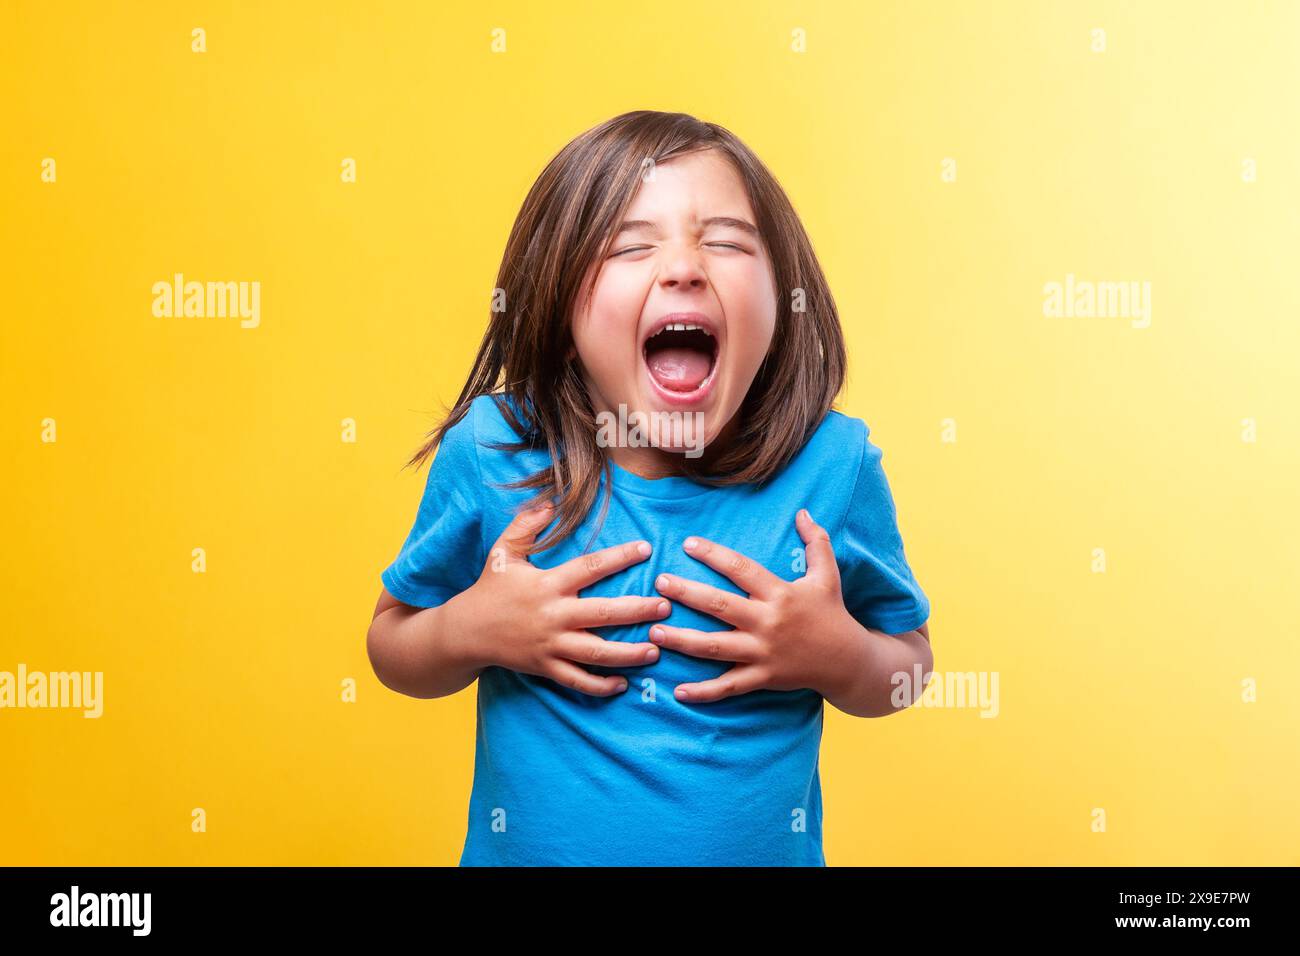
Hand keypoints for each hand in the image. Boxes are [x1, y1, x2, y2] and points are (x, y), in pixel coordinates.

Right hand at [457, 502, 668, 695]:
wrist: (465, 632)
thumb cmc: (489, 588)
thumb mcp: (502, 552)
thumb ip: (525, 525)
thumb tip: (549, 501)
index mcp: (548, 584)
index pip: (590, 567)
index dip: (620, 557)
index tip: (647, 549)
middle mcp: (553, 615)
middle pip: (603, 614)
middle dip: (637, 611)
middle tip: (666, 607)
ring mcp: (550, 645)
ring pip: (596, 654)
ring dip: (629, 654)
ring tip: (656, 650)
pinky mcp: (545, 668)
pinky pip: (577, 681)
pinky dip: (600, 686)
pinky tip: (623, 684)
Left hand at [649, 509, 859, 702]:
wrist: (848, 661)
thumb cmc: (832, 613)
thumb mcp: (828, 575)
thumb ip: (816, 542)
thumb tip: (804, 512)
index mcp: (779, 593)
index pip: (741, 569)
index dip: (713, 555)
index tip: (687, 544)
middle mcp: (768, 622)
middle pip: (720, 606)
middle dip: (687, 593)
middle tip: (659, 583)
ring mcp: (763, 653)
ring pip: (715, 647)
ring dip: (682, 640)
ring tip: (654, 631)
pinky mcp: (762, 677)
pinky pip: (729, 686)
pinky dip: (704, 692)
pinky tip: (679, 692)